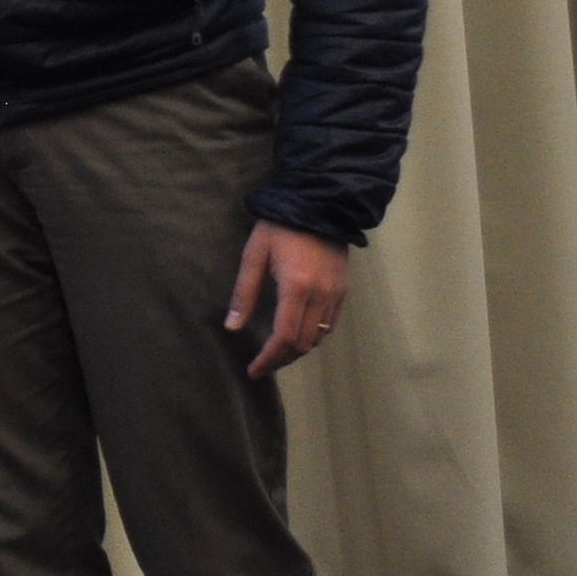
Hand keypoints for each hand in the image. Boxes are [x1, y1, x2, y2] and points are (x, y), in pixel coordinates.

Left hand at [224, 220, 348, 377]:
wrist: (318, 205)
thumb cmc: (279, 227)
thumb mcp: (254, 255)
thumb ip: (244, 293)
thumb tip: (232, 327)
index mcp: (295, 287)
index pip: (284, 337)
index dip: (269, 358)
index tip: (254, 370)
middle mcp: (320, 296)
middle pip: (303, 343)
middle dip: (281, 359)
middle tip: (262, 366)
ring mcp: (336, 294)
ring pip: (319, 337)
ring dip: (297, 350)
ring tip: (276, 353)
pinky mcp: (344, 290)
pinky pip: (330, 325)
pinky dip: (314, 336)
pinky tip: (297, 335)